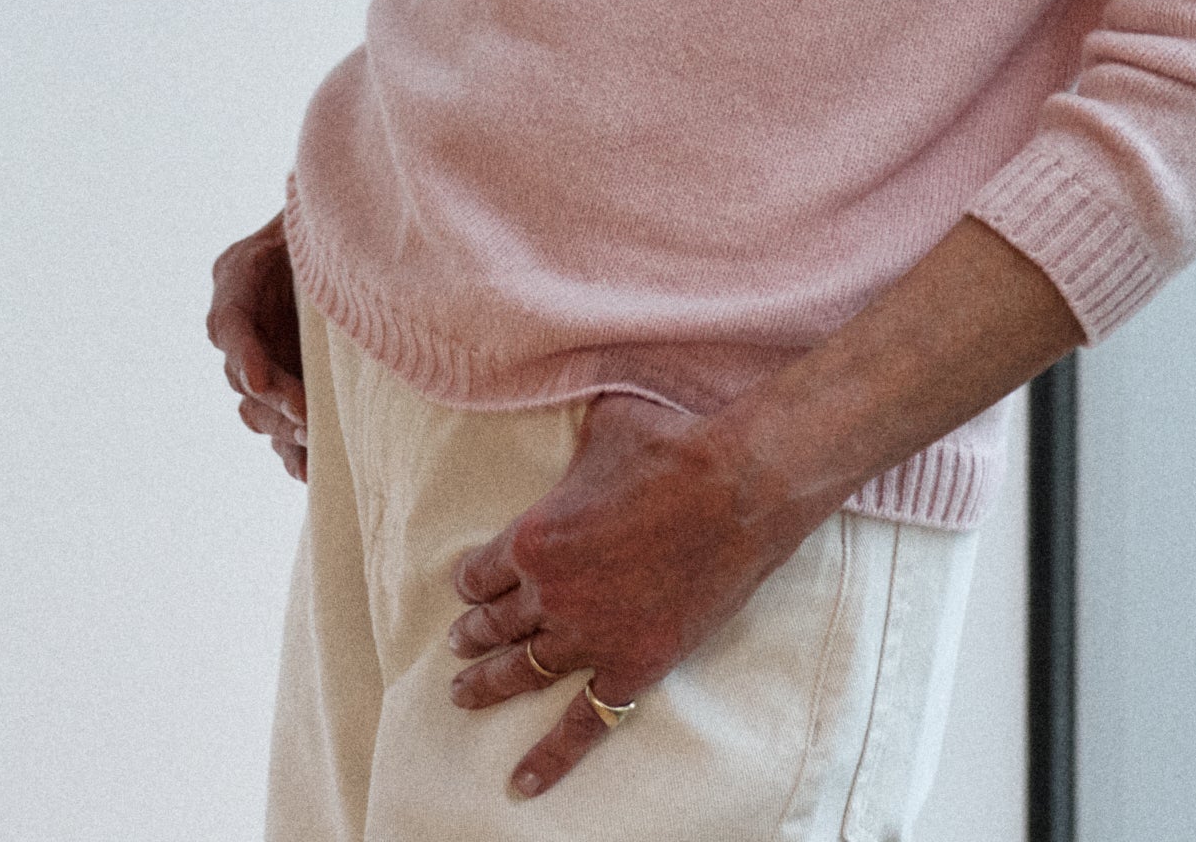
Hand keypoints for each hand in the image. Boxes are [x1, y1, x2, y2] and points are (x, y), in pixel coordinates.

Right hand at [204, 211, 307, 480]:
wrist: (348, 234)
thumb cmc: (332, 213)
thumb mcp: (316, 215)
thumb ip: (313, 227)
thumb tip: (324, 206)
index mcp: (238, 275)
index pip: (230, 321)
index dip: (243, 353)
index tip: (258, 380)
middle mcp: (242, 322)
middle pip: (243, 376)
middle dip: (275, 400)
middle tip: (308, 416)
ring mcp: (261, 358)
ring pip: (257, 410)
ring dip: (283, 428)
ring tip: (314, 439)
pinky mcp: (284, 388)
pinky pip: (278, 430)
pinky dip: (292, 452)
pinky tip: (310, 469)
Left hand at [441, 395, 808, 800]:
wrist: (738, 488)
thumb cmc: (671, 447)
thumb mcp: (603, 425)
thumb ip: (576, 440)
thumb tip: (579, 413)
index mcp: (531, 537)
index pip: (480, 571)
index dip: (470, 580)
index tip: (468, 586)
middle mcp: (550, 594)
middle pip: (494, 624)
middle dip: (471, 635)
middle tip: (458, 645)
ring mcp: (591, 636)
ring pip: (524, 670)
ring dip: (488, 685)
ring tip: (463, 697)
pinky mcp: (633, 666)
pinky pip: (583, 723)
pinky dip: (550, 756)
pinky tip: (522, 782)